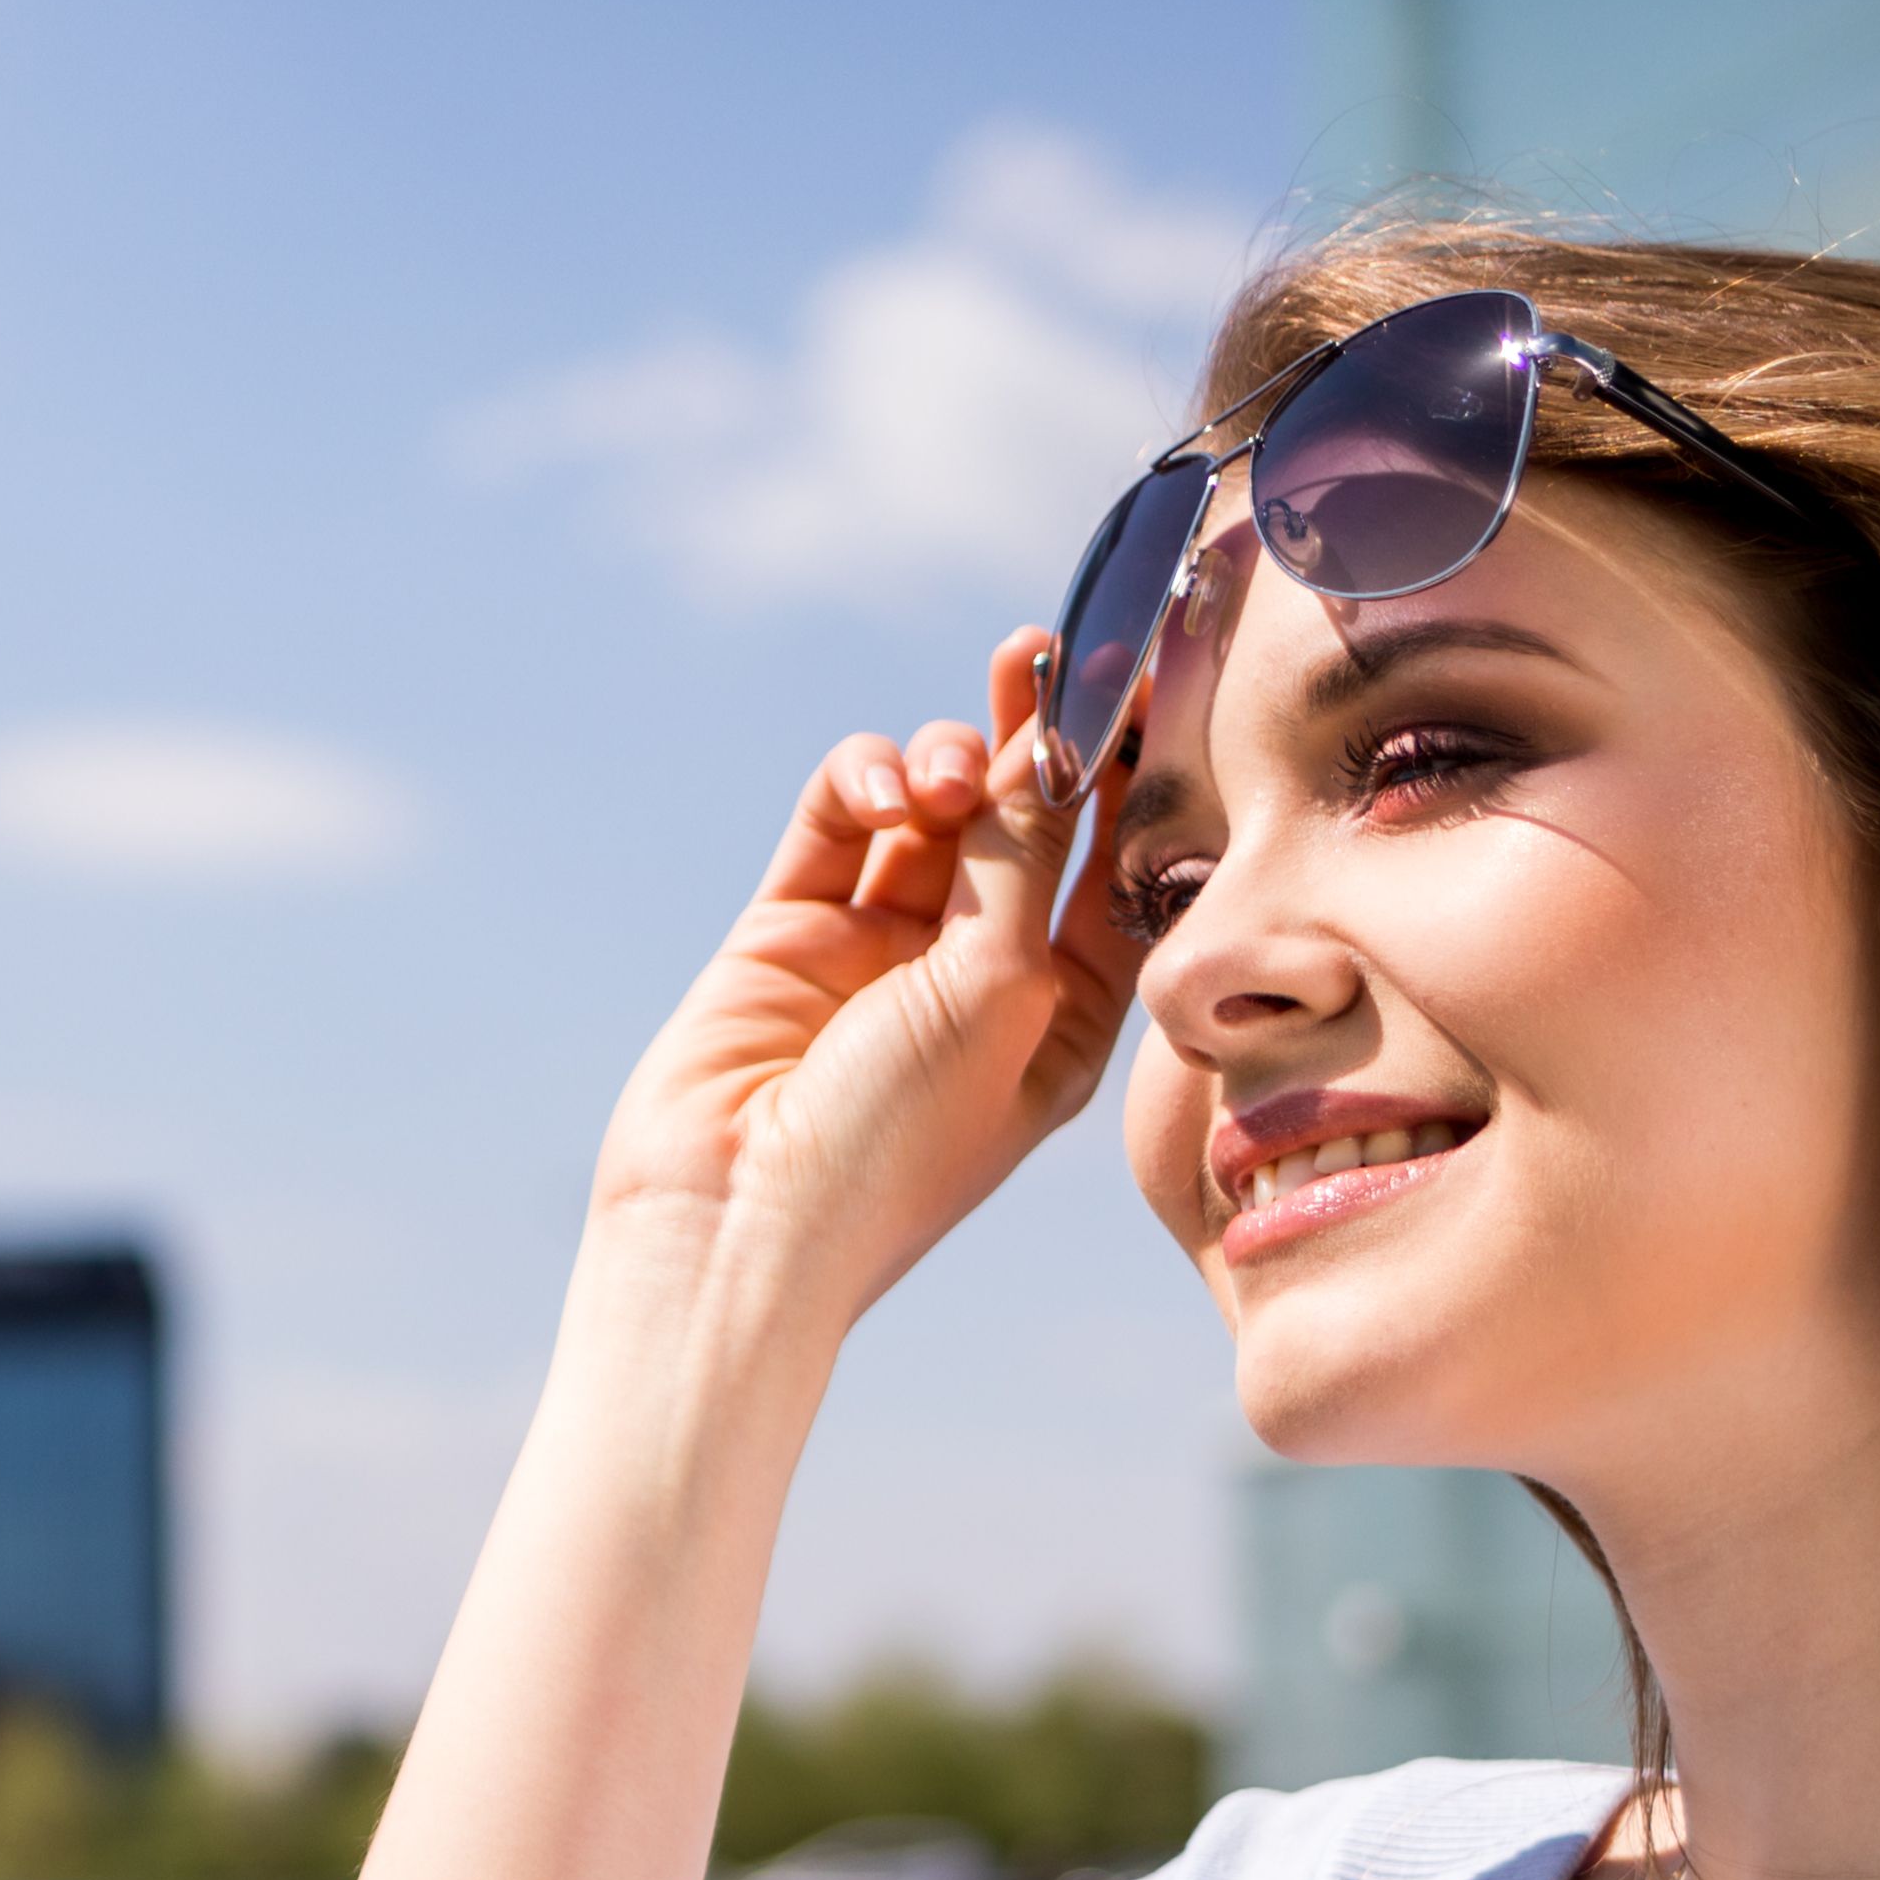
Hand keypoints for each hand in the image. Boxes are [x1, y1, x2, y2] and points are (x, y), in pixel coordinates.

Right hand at [586, 627, 1138, 1322]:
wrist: (735, 1226)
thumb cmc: (893, 1146)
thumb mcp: (998, 992)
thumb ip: (1024, 859)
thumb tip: (1048, 748)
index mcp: (1061, 1016)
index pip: (1113, 869)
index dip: (1130, 778)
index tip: (1145, 682)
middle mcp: (977, 975)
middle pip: (1024, 823)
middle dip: (1035, 738)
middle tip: (1042, 653)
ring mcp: (881, 949)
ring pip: (929, 810)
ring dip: (944, 764)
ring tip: (946, 772)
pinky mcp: (791, 928)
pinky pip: (838, 822)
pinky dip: (862, 781)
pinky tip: (883, 783)